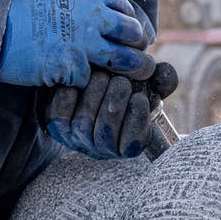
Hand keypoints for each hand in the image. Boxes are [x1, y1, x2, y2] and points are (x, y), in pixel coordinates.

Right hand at [0, 0, 153, 86]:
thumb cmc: (21, 6)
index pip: (126, 9)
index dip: (127, 21)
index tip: (122, 30)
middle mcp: (95, 17)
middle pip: (133, 33)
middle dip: (133, 43)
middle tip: (130, 52)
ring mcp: (87, 44)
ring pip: (124, 60)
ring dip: (128, 68)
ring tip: (132, 72)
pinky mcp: (75, 68)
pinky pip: (93, 77)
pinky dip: (89, 80)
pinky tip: (83, 77)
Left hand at [42, 62, 178, 157]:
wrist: (95, 85)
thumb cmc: (129, 87)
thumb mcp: (150, 83)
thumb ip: (162, 79)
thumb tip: (162, 72)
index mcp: (127, 144)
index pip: (130, 144)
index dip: (135, 121)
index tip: (139, 97)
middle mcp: (102, 147)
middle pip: (105, 134)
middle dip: (114, 104)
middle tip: (121, 81)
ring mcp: (78, 138)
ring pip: (83, 124)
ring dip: (94, 97)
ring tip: (103, 76)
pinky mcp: (58, 126)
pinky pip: (60, 115)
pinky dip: (69, 97)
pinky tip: (79, 81)